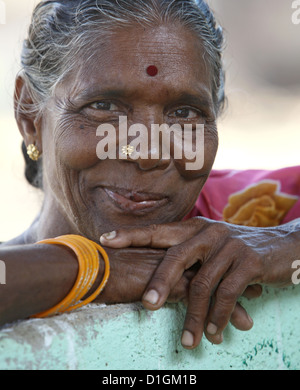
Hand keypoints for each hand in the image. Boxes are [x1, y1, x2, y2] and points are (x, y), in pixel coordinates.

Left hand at [100, 217, 296, 348]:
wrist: (283, 247)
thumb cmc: (238, 250)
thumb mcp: (211, 246)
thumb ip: (188, 255)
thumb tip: (159, 276)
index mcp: (194, 227)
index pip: (158, 231)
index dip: (131, 235)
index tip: (106, 241)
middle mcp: (209, 232)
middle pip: (176, 256)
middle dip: (159, 282)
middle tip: (146, 305)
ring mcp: (229, 245)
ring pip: (202, 284)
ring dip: (194, 316)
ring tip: (188, 341)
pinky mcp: (248, 261)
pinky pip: (227, 293)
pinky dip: (219, 316)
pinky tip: (215, 332)